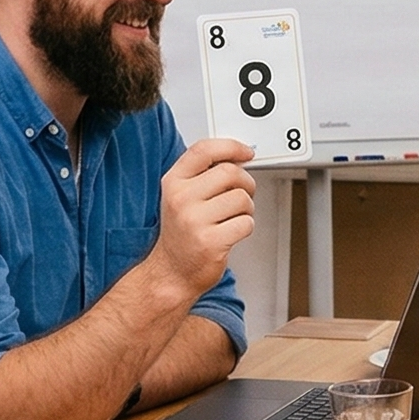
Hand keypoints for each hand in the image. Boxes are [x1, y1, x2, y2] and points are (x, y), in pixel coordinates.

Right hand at [152, 139, 257, 299]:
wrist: (172, 272)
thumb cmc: (182, 234)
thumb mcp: (181, 197)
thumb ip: (203, 175)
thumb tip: (237, 158)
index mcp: (173, 182)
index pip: (203, 150)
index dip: (230, 146)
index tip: (246, 152)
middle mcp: (181, 199)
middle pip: (230, 173)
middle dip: (246, 183)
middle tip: (243, 194)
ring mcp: (194, 221)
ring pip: (242, 198)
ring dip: (247, 208)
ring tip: (233, 218)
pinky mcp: (210, 242)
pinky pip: (246, 223)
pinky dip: (246, 227)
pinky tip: (231, 233)